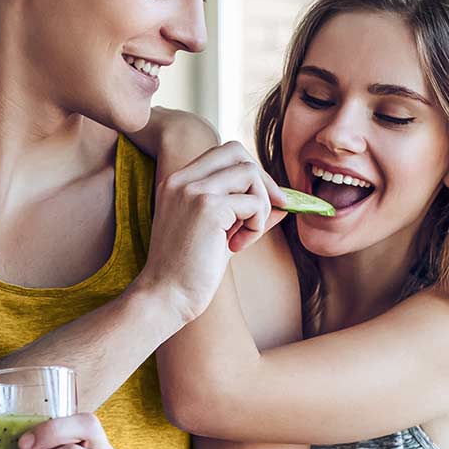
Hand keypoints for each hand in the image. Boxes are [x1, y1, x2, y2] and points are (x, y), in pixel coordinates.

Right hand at [139, 141, 286, 324]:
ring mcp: (194, 191)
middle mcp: (182, 180)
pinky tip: (237, 247)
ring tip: (245, 235)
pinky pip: (254, 203)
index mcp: (178, 183)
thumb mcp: (218, 234)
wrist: (165, 297)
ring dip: (260, 205)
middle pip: (237, 151)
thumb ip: (244, 213)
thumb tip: (283, 203)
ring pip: (250, 173)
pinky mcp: (208, 208)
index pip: (223, 154)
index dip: (249, 174)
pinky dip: (256, 225)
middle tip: (268, 211)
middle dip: (261, 178)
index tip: (261, 203)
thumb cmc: (188, 272)